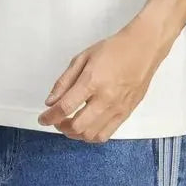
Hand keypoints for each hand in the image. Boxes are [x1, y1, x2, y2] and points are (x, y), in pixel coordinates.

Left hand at [37, 21, 165, 142]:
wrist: (143, 49)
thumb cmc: (113, 49)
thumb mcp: (83, 57)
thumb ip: (65, 81)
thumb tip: (51, 102)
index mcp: (92, 81)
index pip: (65, 107)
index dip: (50, 117)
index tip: (42, 118)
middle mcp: (105, 98)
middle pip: (77, 126)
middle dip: (61, 126)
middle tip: (56, 119)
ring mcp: (117, 109)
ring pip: (91, 135)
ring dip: (75, 134)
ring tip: (70, 124)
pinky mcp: (126, 114)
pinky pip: (106, 135)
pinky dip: (91, 136)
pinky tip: (86, 126)